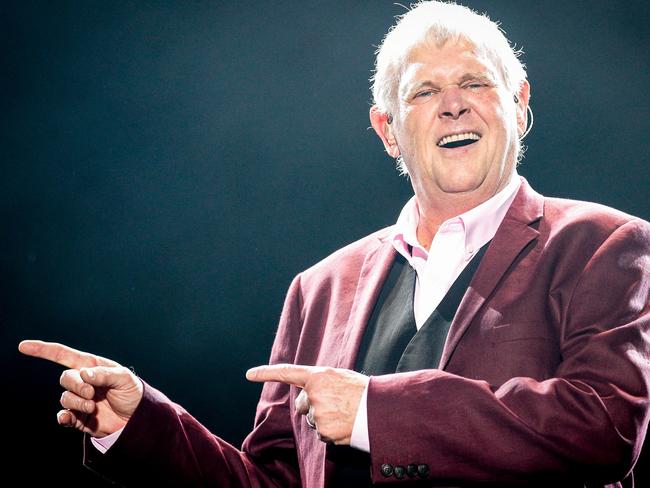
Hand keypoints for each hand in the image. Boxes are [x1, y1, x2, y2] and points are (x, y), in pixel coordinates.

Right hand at [18, 340, 142, 437]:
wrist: (136, 419)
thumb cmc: (133, 393)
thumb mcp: (125, 379)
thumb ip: (105, 374)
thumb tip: (84, 373)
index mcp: (92, 367)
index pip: (64, 356)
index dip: (44, 350)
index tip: (24, 346)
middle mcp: (83, 382)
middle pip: (65, 379)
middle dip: (76, 385)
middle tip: (92, 394)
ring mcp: (80, 400)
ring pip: (65, 398)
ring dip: (77, 402)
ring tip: (93, 407)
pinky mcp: (78, 417)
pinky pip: (63, 416)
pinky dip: (63, 417)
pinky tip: (69, 418)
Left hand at [246, 364, 367, 444]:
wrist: (378, 409)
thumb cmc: (360, 391)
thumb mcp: (338, 377)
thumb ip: (319, 383)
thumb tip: (305, 400)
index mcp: (318, 376)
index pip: (287, 372)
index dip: (266, 373)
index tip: (249, 374)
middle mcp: (313, 394)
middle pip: (302, 404)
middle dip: (313, 405)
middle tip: (335, 402)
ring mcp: (317, 414)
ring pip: (312, 420)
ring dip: (324, 418)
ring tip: (344, 413)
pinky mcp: (323, 431)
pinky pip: (320, 432)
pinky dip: (330, 430)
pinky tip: (344, 423)